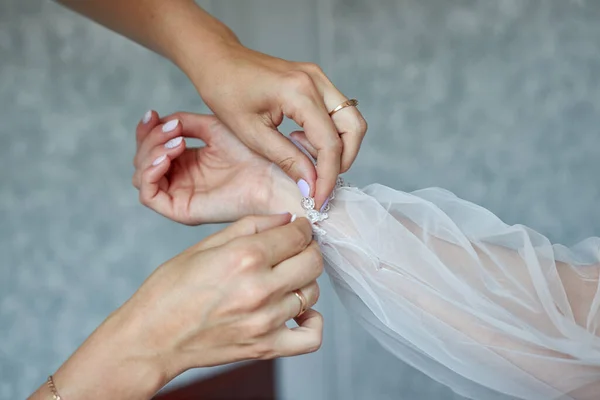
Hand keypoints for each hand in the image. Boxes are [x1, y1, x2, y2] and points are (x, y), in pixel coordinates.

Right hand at [42, 214, 322, 399]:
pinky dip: (312, 322)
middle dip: (307, 250)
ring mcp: (265, 320)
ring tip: (284, 280)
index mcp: (244, 257)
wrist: (151, 338)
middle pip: (313, 262)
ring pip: (312, 292)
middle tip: (294, 250)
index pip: (298, 236)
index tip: (297, 228)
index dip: (301, 228)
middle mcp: (260, 288)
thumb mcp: (204, 246)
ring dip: (303, 282)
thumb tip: (285, 218)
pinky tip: (297, 312)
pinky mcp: (265, 347)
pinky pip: (311, 337)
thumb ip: (250, 226)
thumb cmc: (169, 290)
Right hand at [132, 111, 280, 223]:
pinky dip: (150, 173)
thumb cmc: (251, 154)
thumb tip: (160, 121)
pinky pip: (148, 196)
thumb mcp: (213, 128)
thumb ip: (184, 122)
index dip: (146, 130)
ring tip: (176, 143)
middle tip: (173, 131)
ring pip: (141, 176)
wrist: (270, 177)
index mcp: (186, 162)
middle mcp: (179, 180)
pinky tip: (167, 158)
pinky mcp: (181, 210)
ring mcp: (179, 196)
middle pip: (141, 160)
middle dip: (150, 140)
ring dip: (151, 153)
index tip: (152, 114)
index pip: (150, 147)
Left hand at [181, 43, 367, 207]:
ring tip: (307, 160)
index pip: (330, 142)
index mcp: (299, 92)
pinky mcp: (315, 80)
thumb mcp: (252, 134)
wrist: (218, 60)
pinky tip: (302, 142)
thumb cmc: (225, 91)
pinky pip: (337, 112)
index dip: (328, 176)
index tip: (319, 200)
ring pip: (350, 120)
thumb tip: (311, 186)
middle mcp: (316, 81)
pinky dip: (330, 134)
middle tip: (320, 183)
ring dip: (338, 148)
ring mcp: (318, 78)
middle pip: (353, 128)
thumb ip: (287, 159)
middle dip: (342, 161)